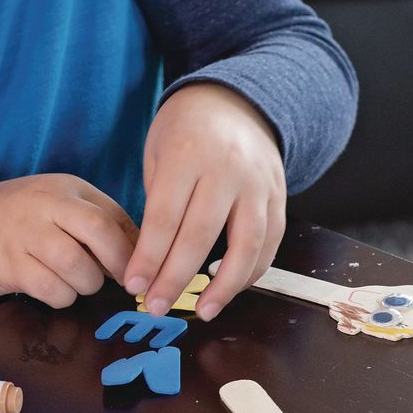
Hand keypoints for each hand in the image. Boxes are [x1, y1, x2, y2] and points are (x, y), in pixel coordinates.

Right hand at [0, 174, 137, 307]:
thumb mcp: (65, 204)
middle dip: (118, 264)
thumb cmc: (29, 217)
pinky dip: (62, 296)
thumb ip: (105, 221)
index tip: (139, 267)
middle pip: (99, 233)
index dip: (132, 247)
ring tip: (77, 279)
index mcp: (67, 190)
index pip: (111, 215)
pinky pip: (53, 291)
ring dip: (87, 284)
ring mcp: (27, 236)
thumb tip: (145, 252)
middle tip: (122, 280)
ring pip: (78, 269)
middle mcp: (47, 207)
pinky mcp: (12, 266)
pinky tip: (54, 287)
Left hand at [124, 83, 285, 320]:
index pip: (164, 217)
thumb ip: (157, 200)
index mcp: (187, 154)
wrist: (238, 100)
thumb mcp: (157, 151)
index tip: (133, 285)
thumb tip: (150, 261)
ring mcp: (258, 183)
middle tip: (155, 307)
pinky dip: (252, 271)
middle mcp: (227, 169)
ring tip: (203, 311)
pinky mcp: (280, 196)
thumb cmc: (185, 130)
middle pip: (200, 235)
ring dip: (223, 286)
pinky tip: (230, 289)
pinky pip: (270, 243)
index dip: (148, 257)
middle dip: (175, 278)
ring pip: (245, 245)